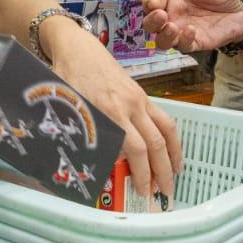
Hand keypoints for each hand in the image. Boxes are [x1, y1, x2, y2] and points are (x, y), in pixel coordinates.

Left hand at [43, 19, 183, 197]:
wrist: (78, 48)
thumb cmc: (67, 78)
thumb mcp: (68, 110)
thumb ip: (83, 135)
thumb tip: (95, 166)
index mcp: (110, 111)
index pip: (135, 149)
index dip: (141, 173)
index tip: (141, 191)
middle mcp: (130, 106)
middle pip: (154, 144)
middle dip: (161, 172)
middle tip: (162, 194)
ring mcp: (139, 99)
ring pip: (166, 130)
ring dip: (173, 155)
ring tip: (175, 176)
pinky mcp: (143, 95)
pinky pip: (164, 118)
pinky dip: (172, 137)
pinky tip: (172, 151)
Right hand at [142, 0, 242, 52]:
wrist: (238, 13)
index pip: (151, 2)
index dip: (149, 3)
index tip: (154, 3)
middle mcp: (172, 17)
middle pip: (150, 25)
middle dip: (151, 21)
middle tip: (161, 16)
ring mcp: (181, 32)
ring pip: (162, 41)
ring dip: (163, 36)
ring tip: (171, 27)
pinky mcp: (194, 44)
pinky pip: (183, 47)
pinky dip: (184, 40)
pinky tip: (191, 30)